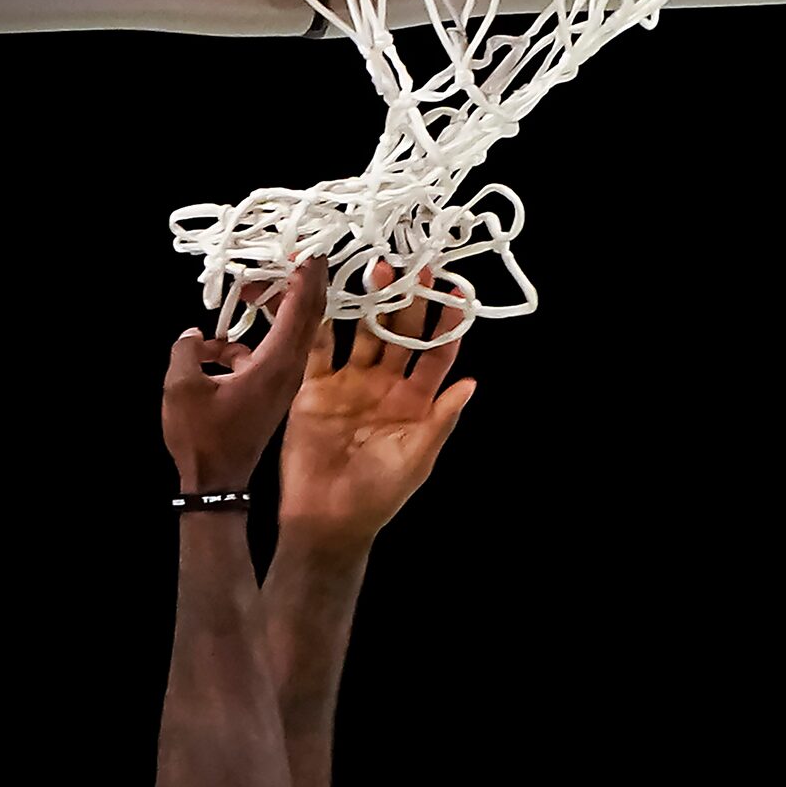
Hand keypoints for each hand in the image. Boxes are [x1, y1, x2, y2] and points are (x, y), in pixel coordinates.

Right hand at [164, 258, 328, 490]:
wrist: (215, 483)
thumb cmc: (203, 439)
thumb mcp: (183, 387)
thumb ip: (186, 350)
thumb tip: (193, 334)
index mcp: (276, 363)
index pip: (302, 309)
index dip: (308, 276)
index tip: (312, 249)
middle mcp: (288, 369)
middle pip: (304, 315)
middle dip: (298, 283)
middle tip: (290, 254)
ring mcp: (282, 382)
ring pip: (285, 333)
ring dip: (270, 308)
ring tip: (247, 290)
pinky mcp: (271, 392)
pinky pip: (266, 352)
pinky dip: (246, 341)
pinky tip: (213, 345)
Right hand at [278, 264, 475, 555]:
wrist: (327, 519)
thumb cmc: (380, 495)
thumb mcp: (418, 458)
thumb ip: (442, 418)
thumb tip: (471, 384)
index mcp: (415, 400)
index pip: (436, 354)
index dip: (446, 325)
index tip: (455, 293)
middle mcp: (384, 385)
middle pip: (399, 334)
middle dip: (408, 301)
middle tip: (414, 267)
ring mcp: (349, 383)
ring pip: (362, 333)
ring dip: (369, 303)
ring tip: (377, 269)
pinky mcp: (314, 388)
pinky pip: (318, 350)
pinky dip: (320, 324)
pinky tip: (325, 297)